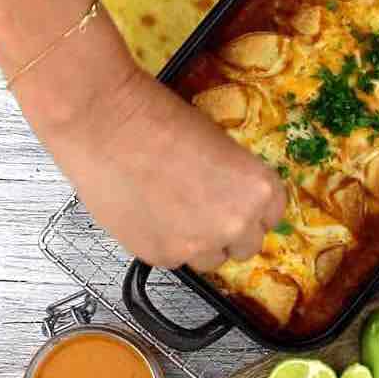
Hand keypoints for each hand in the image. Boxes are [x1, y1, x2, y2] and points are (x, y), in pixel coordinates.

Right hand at [20, 26, 285, 271]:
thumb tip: (228, 199)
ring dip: (199, 242)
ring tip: (172, 212)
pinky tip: (147, 214)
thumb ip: (233, 181)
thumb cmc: (161, 118)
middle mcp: (236, 223)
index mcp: (259, 189)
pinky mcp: (160, 256)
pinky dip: (164, 242)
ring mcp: (199, 245)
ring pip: (210, 259)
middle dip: (229, 231)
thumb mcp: (218, 142)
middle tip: (203, 209)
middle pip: (246, 246)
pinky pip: (173, 259)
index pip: (272, 216)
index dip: (251, 209)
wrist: (106, 123)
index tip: (235, 203)